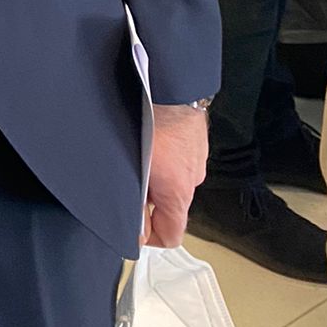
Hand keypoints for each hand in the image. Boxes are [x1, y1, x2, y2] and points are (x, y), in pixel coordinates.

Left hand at [144, 103, 208, 246]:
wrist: (171, 89)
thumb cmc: (152, 124)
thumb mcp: (137, 170)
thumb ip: (136, 203)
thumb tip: (136, 230)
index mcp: (179, 193)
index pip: (172, 235)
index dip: (151, 237)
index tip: (136, 229)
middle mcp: (193, 180)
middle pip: (171, 207)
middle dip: (149, 201)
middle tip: (130, 182)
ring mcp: (197, 159)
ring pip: (174, 180)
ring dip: (157, 176)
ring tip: (138, 156)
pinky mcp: (196, 142)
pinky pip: (179, 159)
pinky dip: (166, 157)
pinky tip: (150, 140)